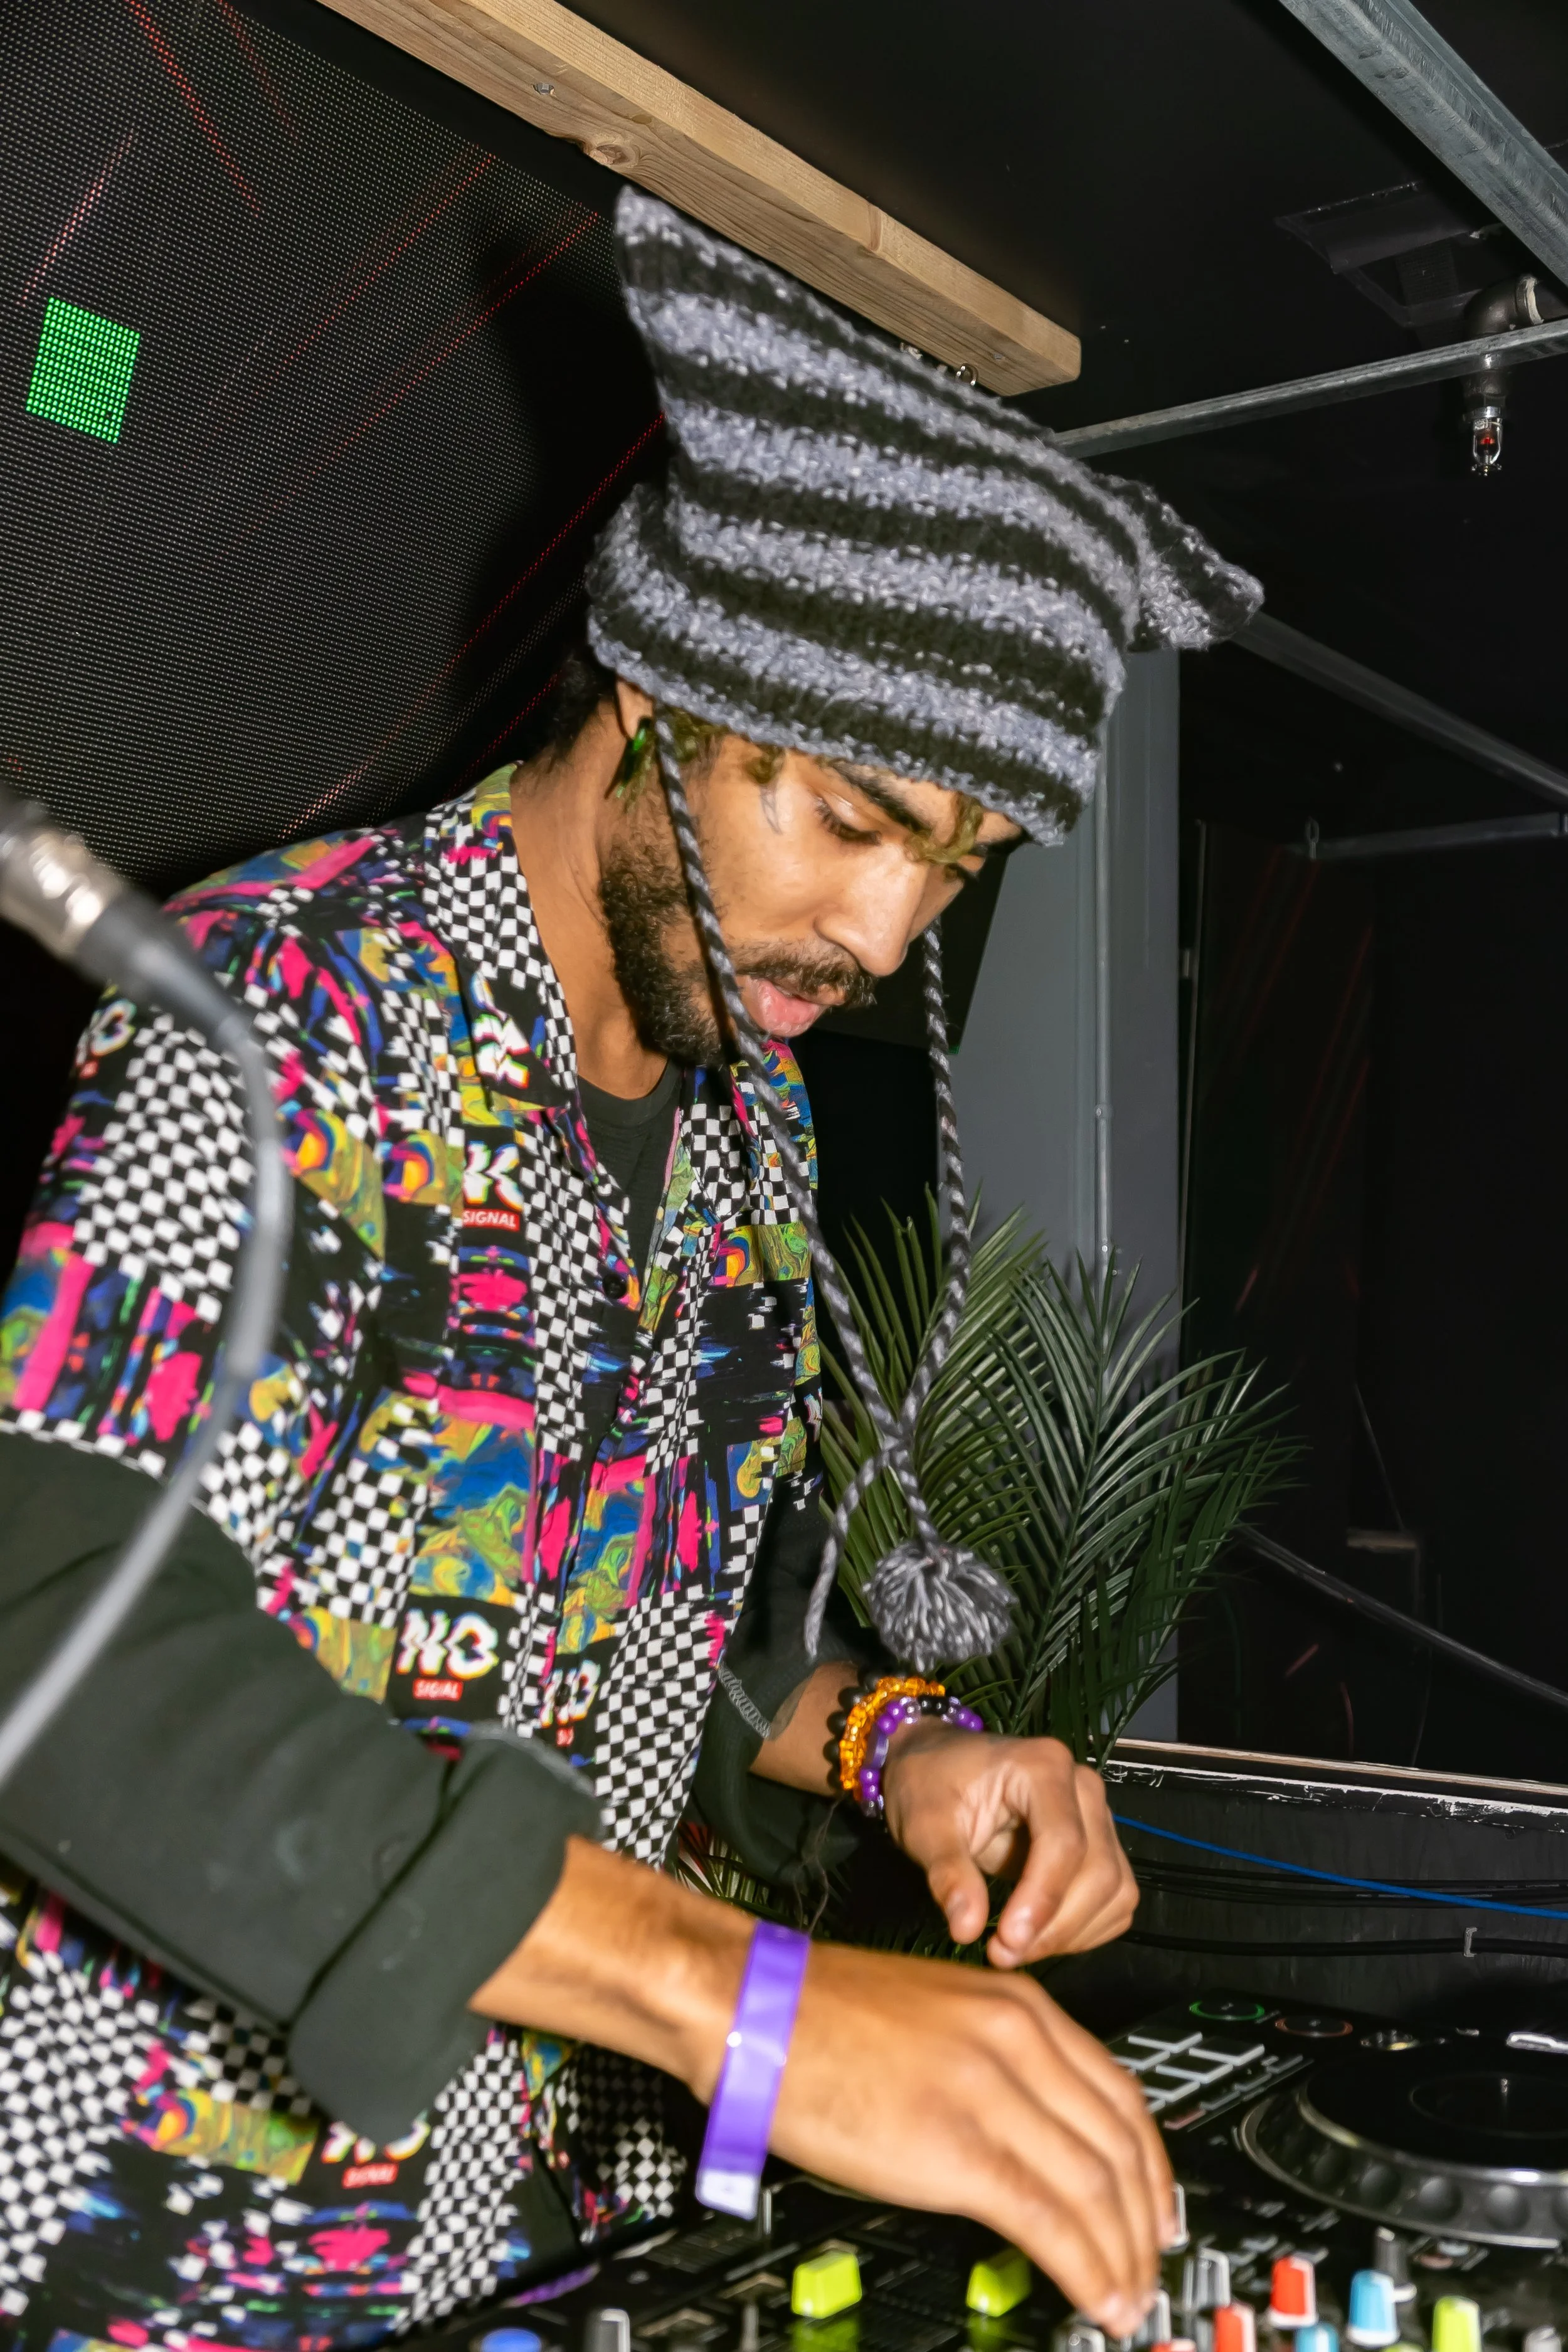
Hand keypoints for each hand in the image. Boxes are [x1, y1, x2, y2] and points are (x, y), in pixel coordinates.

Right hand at [774, 1939, 1172, 2334]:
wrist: (755, 2007)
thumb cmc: (824, 2013)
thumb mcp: (941, 2010)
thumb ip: (998, 2059)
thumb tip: (1034, 2128)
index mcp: (1017, 2006)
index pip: (1122, 2093)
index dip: (1153, 2166)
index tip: (1156, 2209)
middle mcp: (1017, 2040)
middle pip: (1122, 2144)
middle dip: (1147, 2220)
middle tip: (1150, 2265)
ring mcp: (989, 2092)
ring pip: (1096, 2186)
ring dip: (1123, 2255)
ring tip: (1128, 2296)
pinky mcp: (955, 2146)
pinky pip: (1048, 2217)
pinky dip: (1086, 2267)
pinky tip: (1096, 2295)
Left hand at [881, 1724, 1137, 1966]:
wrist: (936, 1767)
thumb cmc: (929, 1786)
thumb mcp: (924, 1825)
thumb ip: (948, 1873)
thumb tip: (967, 1929)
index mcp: (1043, 1767)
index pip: (1064, 1841)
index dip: (1043, 1899)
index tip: (1007, 1941)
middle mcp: (1083, 1788)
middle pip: (1098, 1871)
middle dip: (1055, 1925)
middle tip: (1002, 1953)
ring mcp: (1097, 1817)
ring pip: (1114, 1890)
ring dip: (1072, 1933)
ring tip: (1016, 1948)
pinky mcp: (1101, 1845)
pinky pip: (1115, 1899)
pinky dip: (1085, 1930)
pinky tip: (1040, 1936)